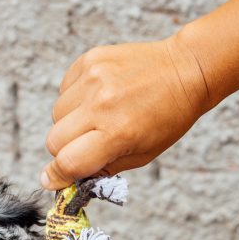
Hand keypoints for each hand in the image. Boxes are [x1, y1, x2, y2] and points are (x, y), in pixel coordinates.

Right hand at [41, 35, 211, 190]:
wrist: (186, 70)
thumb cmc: (167, 119)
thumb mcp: (142, 155)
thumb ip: (103, 169)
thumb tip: (66, 179)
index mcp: (117, 133)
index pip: (68, 162)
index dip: (57, 176)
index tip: (52, 180)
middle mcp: (101, 104)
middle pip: (54, 141)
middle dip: (64, 150)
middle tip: (84, 146)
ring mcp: (93, 79)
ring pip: (56, 114)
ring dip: (69, 123)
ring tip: (96, 116)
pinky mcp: (90, 60)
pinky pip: (64, 88)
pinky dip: (75, 98)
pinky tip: (98, 96)